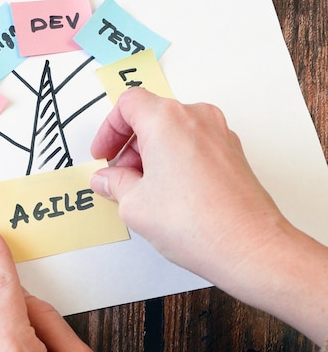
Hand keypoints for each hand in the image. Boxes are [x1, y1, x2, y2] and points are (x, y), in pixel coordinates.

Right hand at [89, 88, 283, 277]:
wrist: (248, 246)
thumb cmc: (197, 222)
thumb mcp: (134, 204)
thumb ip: (114, 184)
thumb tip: (106, 179)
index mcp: (166, 119)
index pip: (128, 104)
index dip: (108, 129)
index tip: (103, 153)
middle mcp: (196, 117)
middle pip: (151, 115)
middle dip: (129, 145)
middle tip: (118, 174)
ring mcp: (219, 133)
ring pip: (174, 130)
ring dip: (152, 152)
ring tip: (142, 188)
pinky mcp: (232, 152)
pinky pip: (194, 143)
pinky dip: (175, 158)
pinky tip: (168, 192)